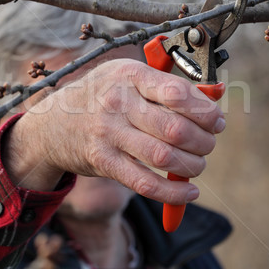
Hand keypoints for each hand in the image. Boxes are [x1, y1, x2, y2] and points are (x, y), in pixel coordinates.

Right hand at [4, 59, 225, 204]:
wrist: (52, 123)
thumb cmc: (101, 96)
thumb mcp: (128, 77)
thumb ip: (167, 85)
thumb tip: (214, 96)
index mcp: (129, 75)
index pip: (177, 93)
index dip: (206, 111)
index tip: (216, 120)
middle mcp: (117, 102)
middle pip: (175, 128)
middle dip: (203, 141)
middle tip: (208, 143)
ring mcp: (108, 134)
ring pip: (164, 157)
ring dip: (192, 166)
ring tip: (197, 164)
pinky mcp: (103, 162)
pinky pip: (145, 183)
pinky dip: (173, 193)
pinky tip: (188, 191)